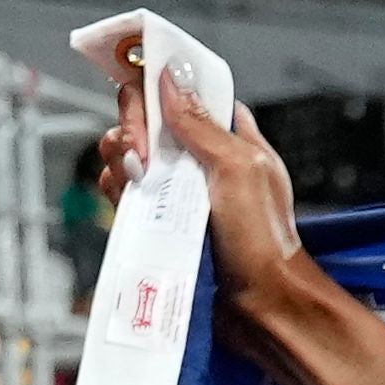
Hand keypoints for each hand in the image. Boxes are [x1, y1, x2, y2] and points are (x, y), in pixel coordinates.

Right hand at [95, 68, 310, 300]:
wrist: (258, 304)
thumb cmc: (265, 241)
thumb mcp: (240, 169)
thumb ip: (201, 124)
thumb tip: (170, 80)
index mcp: (228, 136)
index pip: (182, 91)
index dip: (156, 85)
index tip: (139, 89)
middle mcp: (198, 157)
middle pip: (144, 118)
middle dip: (134, 128)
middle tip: (142, 153)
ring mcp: (174, 187)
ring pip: (126, 153)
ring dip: (123, 160)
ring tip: (140, 181)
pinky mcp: (156, 216)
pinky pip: (122, 191)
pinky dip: (119, 191)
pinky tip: (132, 202)